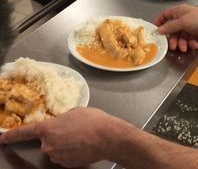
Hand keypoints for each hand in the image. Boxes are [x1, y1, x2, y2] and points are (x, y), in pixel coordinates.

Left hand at [0, 107, 124, 166]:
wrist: (108, 137)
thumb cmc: (94, 121)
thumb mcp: (74, 112)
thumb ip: (61, 119)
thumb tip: (60, 124)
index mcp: (48, 128)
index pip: (24, 132)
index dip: (12, 135)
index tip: (3, 138)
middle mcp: (48, 144)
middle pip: (47, 141)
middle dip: (57, 136)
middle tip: (73, 130)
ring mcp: (57, 156)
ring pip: (56, 150)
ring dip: (65, 144)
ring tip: (82, 137)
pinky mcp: (66, 164)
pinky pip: (65, 157)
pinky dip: (72, 152)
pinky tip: (83, 145)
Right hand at [155, 5, 197, 51]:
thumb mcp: (183, 22)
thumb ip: (170, 27)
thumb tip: (157, 30)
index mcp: (179, 11)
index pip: (166, 15)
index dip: (160, 22)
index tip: (155, 31)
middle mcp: (183, 18)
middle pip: (173, 30)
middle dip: (173, 39)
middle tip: (173, 47)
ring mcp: (190, 27)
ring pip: (181, 37)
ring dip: (182, 43)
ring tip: (185, 48)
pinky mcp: (196, 34)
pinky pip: (189, 40)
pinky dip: (191, 43)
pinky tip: (195, 44)